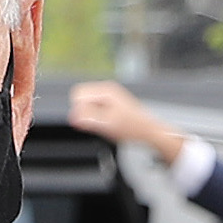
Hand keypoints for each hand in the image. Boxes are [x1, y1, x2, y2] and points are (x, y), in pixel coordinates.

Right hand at [64, 80, 186, 167]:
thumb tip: (73, 115)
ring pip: (88, 106)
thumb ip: (89, 118)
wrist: (149, 132)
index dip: (80, 109)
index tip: (90, 119)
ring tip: (107, 125)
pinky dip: (98, 120)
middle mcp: (106, 91)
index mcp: (105, 90)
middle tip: (100, 123)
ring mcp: (109, 98)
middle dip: (86, 113)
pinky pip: (95, 111)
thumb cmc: (133, 127)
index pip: (78, 94)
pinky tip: (109, 125)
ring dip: (93, 118)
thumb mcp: (108, 123)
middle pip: (82, 100)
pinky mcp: (111, 106)